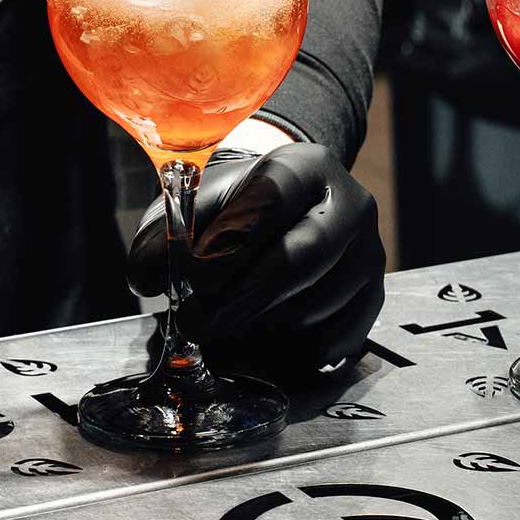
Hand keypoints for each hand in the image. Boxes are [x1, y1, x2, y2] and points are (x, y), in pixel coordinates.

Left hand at [128, 139, 385, 384]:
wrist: (282, 213)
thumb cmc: (231, 212)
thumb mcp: (192, 207)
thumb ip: (163, 235)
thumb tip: (145, 276)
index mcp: (302, 167)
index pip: (269, 203)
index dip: (229, 247)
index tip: (193, 284)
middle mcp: (348, 203)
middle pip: (303, 258)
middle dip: (244, 299)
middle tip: (199, 325)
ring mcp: (368, 251)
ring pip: (317, 305)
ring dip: (264, 327)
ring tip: (226, 327)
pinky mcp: (374, 294)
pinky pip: (339, 339)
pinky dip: (297, 352)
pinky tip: (266, 343)